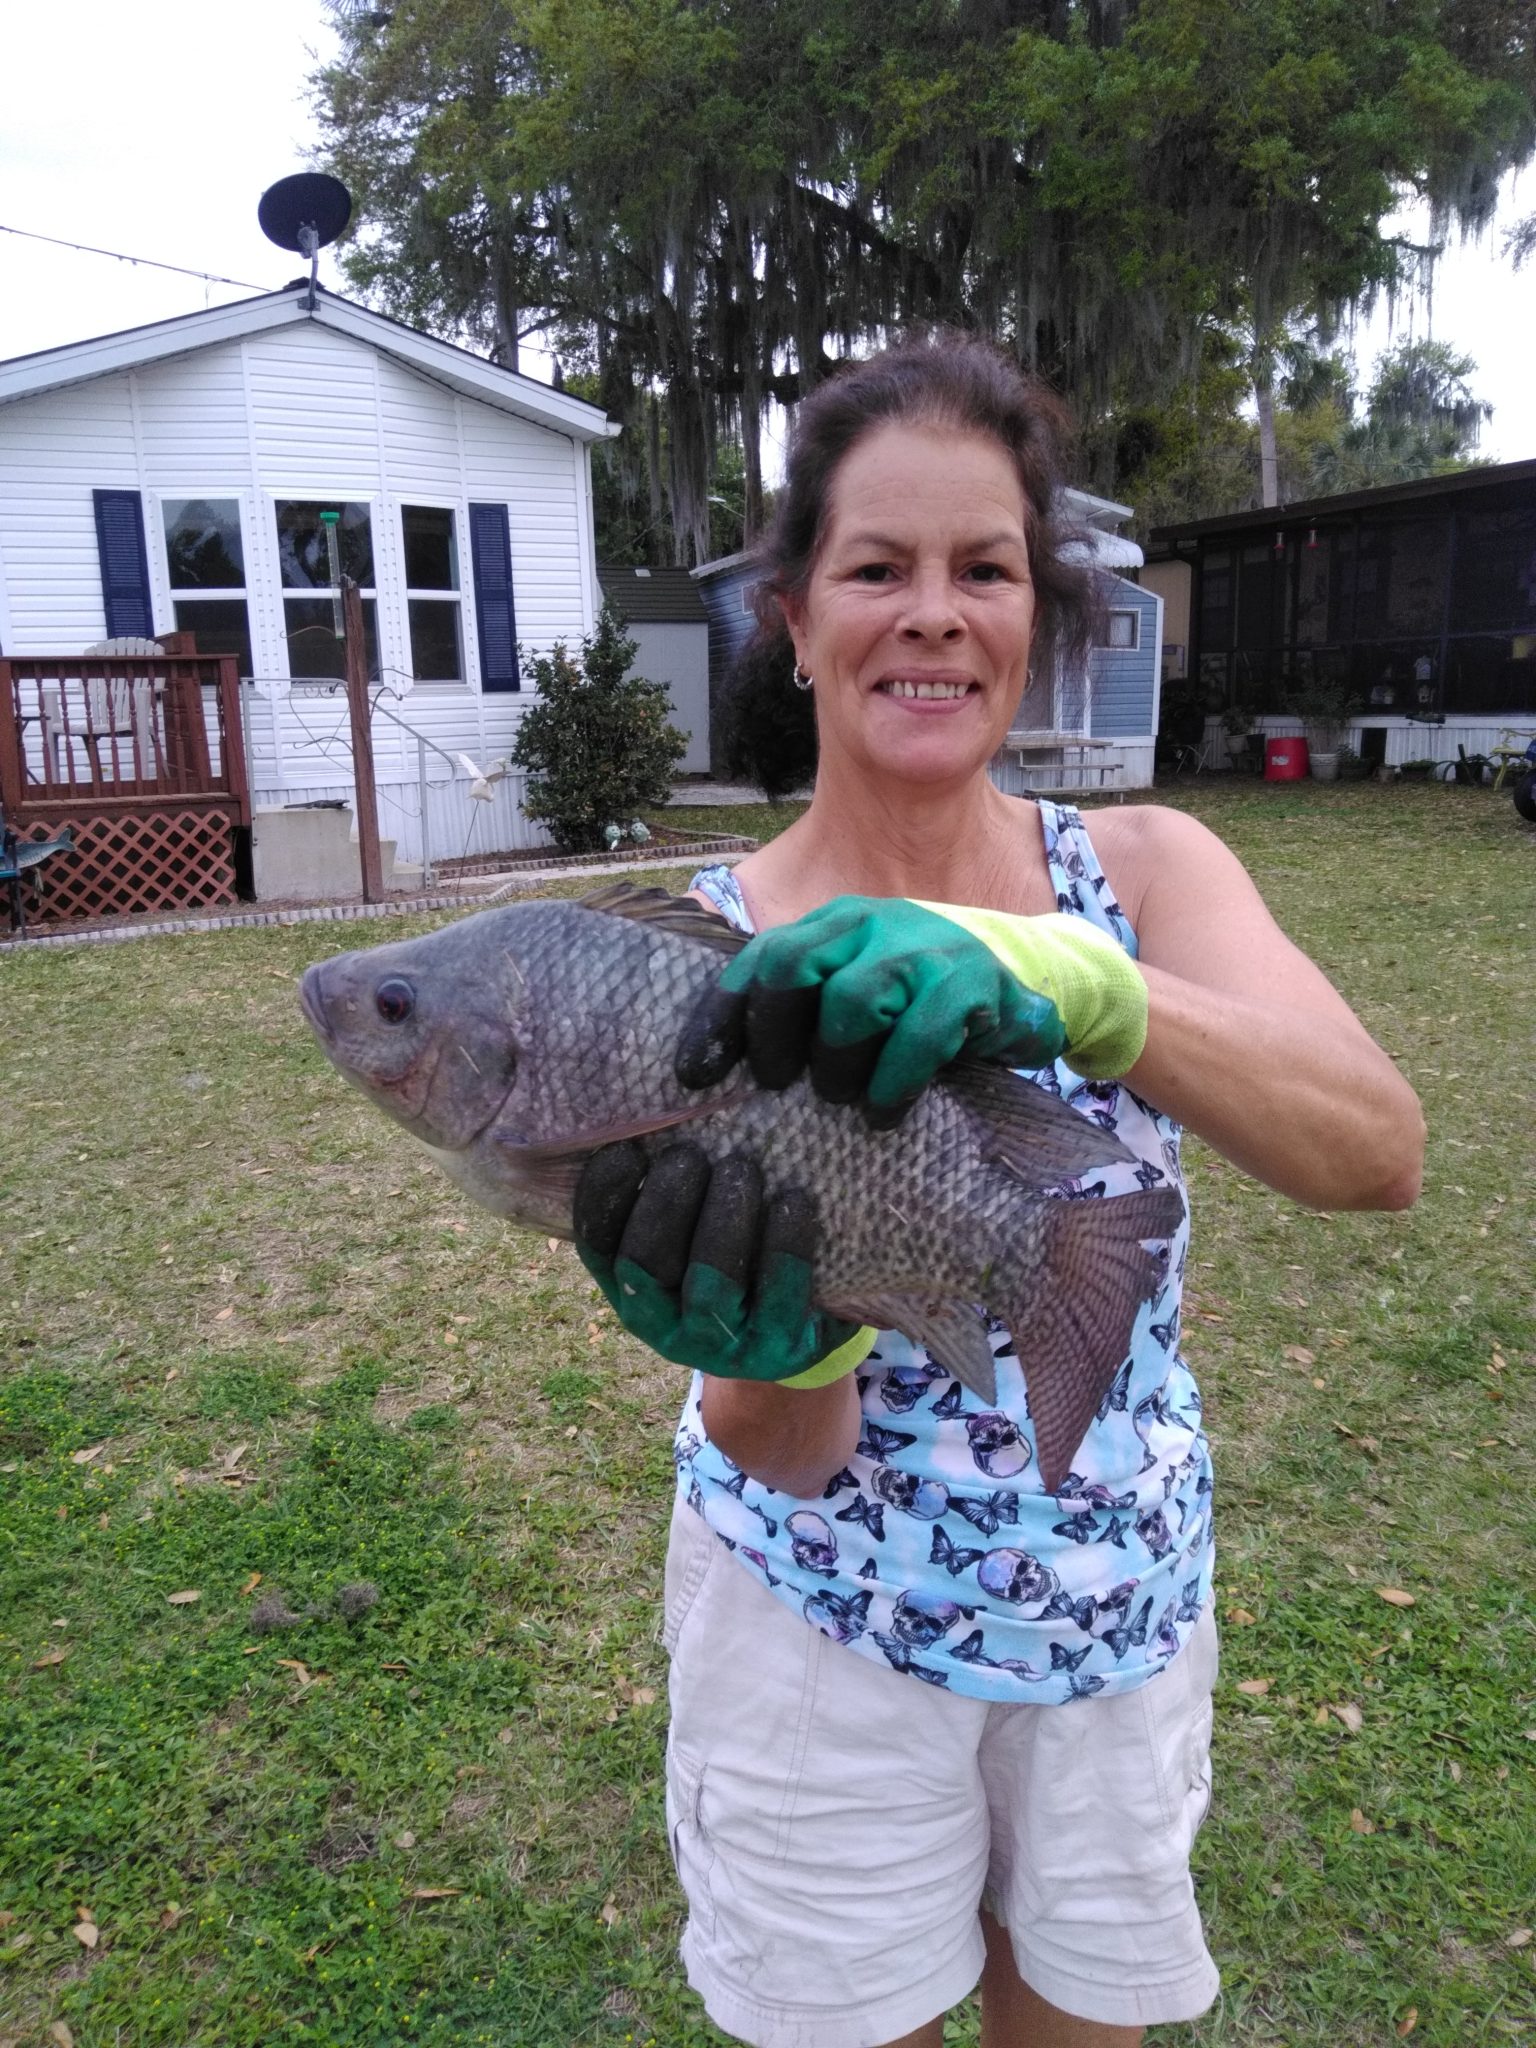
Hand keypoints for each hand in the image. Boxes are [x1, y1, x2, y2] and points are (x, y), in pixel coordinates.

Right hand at [573, 1140, 869, 1382]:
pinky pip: (778, 1298)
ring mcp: (717, 1344)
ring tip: (741, 1167)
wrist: (798, 1327)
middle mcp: (662, 1325)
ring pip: (710, 1283)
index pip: (597, 1246)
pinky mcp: (776, 1350)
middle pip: (647, 1263)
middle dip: (667, 1202)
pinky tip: (793, 1201)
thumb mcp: (689, 1229)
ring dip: (724, 1219)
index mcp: (628, 1289)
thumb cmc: (732, 1253)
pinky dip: (784, 1246)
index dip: (604, 1198)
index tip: (625, 1148)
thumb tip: (649, 1110)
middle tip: (690, 1154)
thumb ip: (665, 1188)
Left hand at [676, 896, 1142, 1125]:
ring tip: (843, 1100)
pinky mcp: (972, 983)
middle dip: (774, 1036)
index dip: (719, 1017)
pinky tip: (885, 1113)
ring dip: (837, 1065)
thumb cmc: (923, 1009)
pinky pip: (918, 1034)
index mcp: (833, 925)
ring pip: (851, 1002)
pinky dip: (893, 1082)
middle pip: (791, 968)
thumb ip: (804, 1012)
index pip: (758, 959)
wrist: (1030, 989)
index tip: (694, 1074)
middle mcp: (873, 924)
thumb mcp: (860, 995)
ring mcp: (925, 947)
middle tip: (777, 1086)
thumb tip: (714, 1069)